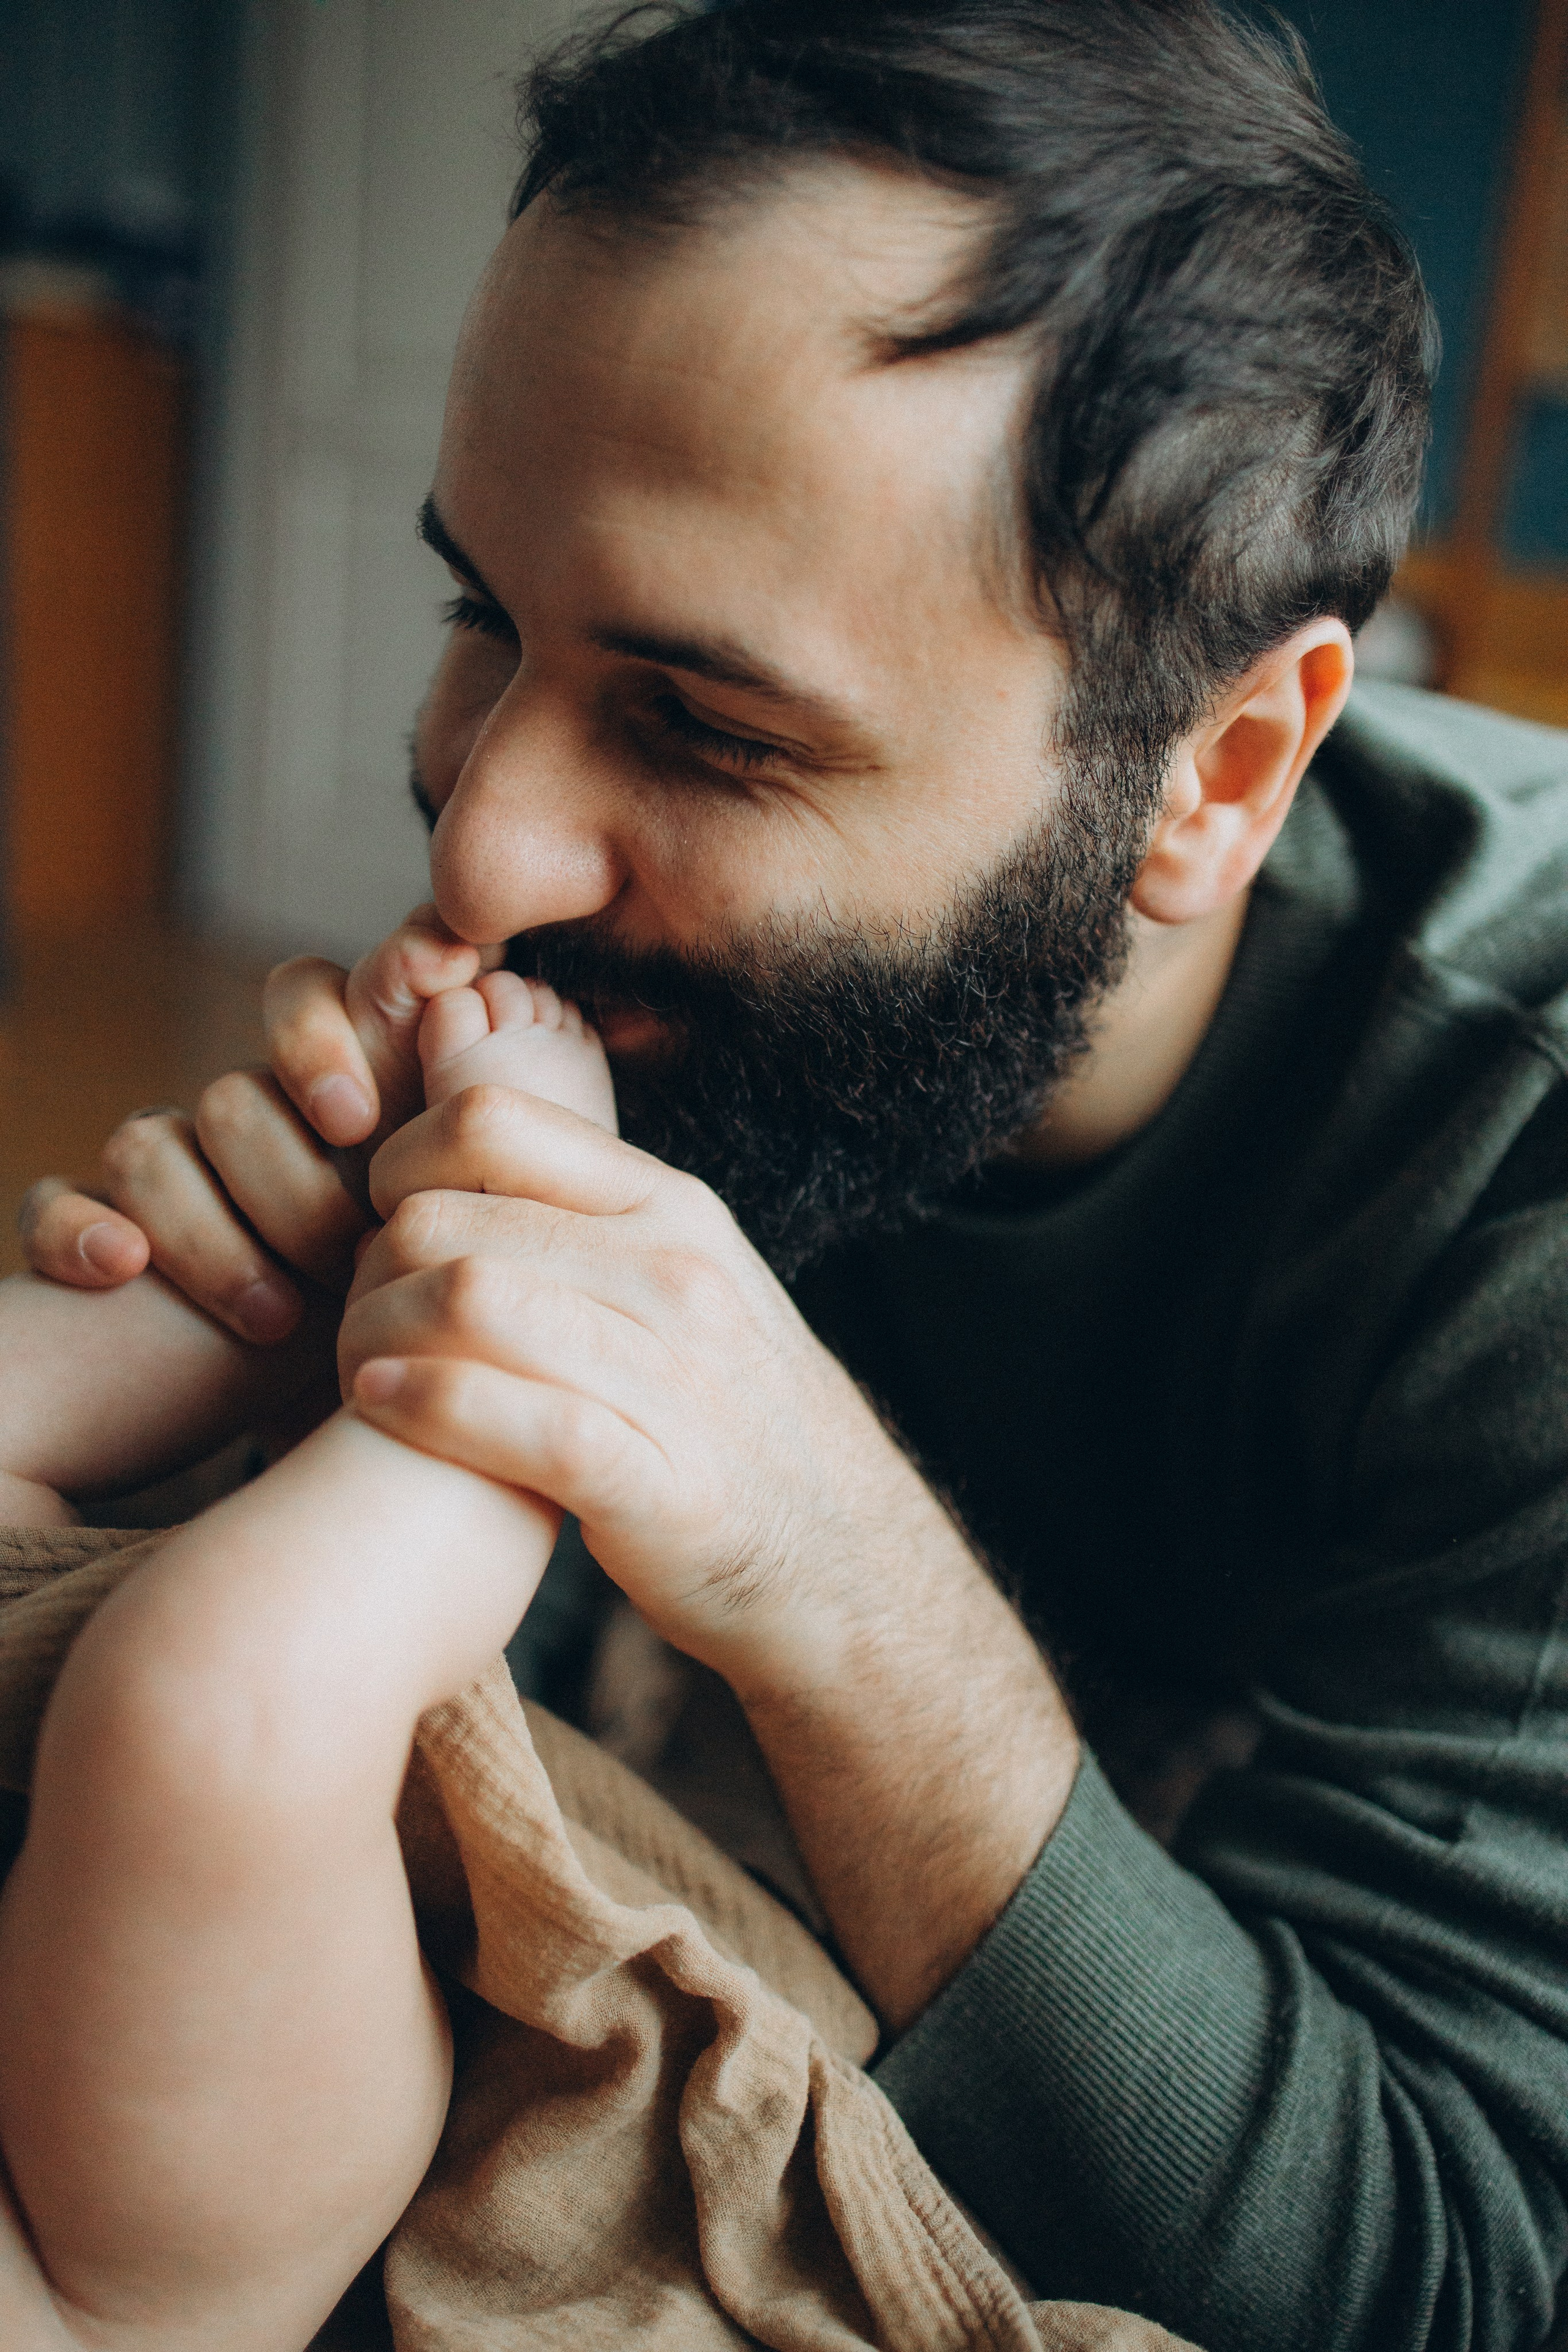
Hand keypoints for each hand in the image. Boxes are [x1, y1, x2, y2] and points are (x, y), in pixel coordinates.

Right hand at [17, 910, 488, 1344]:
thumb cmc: (423, 1288)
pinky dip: (79, 1229)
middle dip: (293, 1185)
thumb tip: (457, 960)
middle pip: (236, 1096)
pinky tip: (121, 1265)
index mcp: (342, 1088)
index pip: (309, 995)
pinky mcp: (101, 1238)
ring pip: (147, 1146)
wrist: (369, 1391)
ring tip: (280, 1317)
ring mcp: (171, 1173)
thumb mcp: (451, 1194)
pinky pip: (54, 1203)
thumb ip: (452, 1083)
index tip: (354, 1119)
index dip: (319, 1037)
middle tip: (351, 1255)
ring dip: (212, 1237)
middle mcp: (251, 1114)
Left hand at [339, 1084, 928, 1679]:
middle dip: (368, 1265)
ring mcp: (673, 1376)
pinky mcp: (654, 1483)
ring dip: (373, 1332)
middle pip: (451, 1218)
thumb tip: (456, 1110)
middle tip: (349, 1312)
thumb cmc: (720, 1412)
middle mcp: (676, 1274)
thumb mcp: (680, 1278)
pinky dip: (421, 1403)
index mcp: (673, 1207)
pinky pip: (509, 1418)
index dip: (400, 1157)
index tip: (377, 1214)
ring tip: (353, 1364)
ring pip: (468, 1301)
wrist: (838, 1558)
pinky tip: (378, 1404)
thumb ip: (580, 1209)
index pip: (493, 1120)